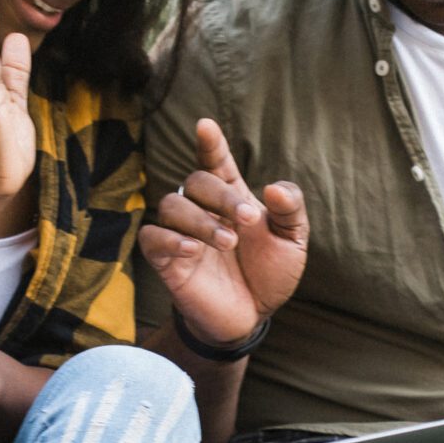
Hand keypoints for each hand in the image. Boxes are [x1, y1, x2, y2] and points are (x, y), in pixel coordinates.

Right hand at [138, 119, 308, 347]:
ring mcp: (181, 233)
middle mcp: (203, 209)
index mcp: (232, 197)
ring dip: (200, 220)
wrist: (253, 316)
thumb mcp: (292, 241)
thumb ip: (290, 210)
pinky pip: (151, 237)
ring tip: (228, 242)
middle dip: (222, 197)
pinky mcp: (166, 260)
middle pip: (196, 181)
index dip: (210, 143)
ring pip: (171, 205)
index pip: (215, 162)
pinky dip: (168, 239)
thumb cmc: (268, 273)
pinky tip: (192, 249)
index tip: (206, 126)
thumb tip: (274, 187)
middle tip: (248, 221)